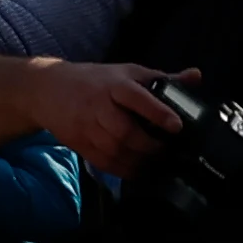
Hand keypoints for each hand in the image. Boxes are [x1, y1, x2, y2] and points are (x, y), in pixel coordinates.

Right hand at [33, 59, 203, 176]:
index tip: (177, 126)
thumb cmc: (95, 80)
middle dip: (149, 146)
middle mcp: (98, 106)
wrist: (47, 89)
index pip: (136, 98)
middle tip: (166, 150)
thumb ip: (161, 78)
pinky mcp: (80, 143)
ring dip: (139, 161)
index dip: (157, 112)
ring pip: (115, 151)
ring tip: (155, 163)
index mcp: (114, 85)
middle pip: (124, 132)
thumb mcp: (126, 72)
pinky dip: (125, 170)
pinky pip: (105, 163)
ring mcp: (87, 127)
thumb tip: (196, 77)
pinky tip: (138, 170)